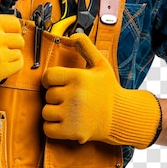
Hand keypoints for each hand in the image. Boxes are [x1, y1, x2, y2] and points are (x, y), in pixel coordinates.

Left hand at [41, 33, 161, 148]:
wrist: (121, 117)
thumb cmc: (108, 89)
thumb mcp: (100, 63)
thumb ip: (86, 46)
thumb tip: (73, 35)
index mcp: (78, 77)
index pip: (48, 76)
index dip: (50, 79)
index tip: (56, 83)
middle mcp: (74, 95)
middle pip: (48, 95)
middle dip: (55, 96)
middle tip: (68, 98)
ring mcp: (72, 115)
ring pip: (46, 112)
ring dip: (53, 112)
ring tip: (66, 110)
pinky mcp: (72, 132)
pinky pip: (48, 129)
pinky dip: (52, 127)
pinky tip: (63, 122)